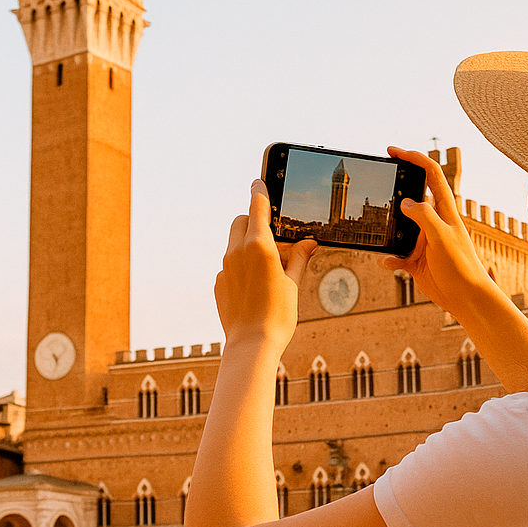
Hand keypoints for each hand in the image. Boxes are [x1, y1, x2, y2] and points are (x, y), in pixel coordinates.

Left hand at [214, 181, 318, 349]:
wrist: (251, 345)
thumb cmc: (277, 316)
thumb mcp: (293, 283)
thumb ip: (299, 258)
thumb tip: (309, 244)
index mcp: (260, 246)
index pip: (257, 207)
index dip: (259, 192)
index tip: (258, 181)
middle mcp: (237, 251)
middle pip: (242, 221)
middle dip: (255, 222)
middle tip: (274, 237)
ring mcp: (225, 267)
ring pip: (235, 243)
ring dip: (249, 245)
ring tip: (269, 267)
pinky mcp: (218, 282)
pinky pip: (230, 265)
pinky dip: (242, 266)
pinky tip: (256, 287)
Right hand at [378, 147, 495, 314]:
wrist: (465, 298)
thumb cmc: (461, 266)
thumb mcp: (442, 236)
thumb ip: (424, 216)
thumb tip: (405, 202)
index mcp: (444, 210)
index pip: (430, 175)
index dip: (414, 159)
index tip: (393, 152)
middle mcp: (433, 222)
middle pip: (411, 197)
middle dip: (394, 190)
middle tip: (378, 184)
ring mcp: (423, 240)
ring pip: (399, 227)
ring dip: (388, 230)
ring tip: (377, 231)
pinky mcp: (416, 260)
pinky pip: (396, 254)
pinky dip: (389, 258)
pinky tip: (388, 262)